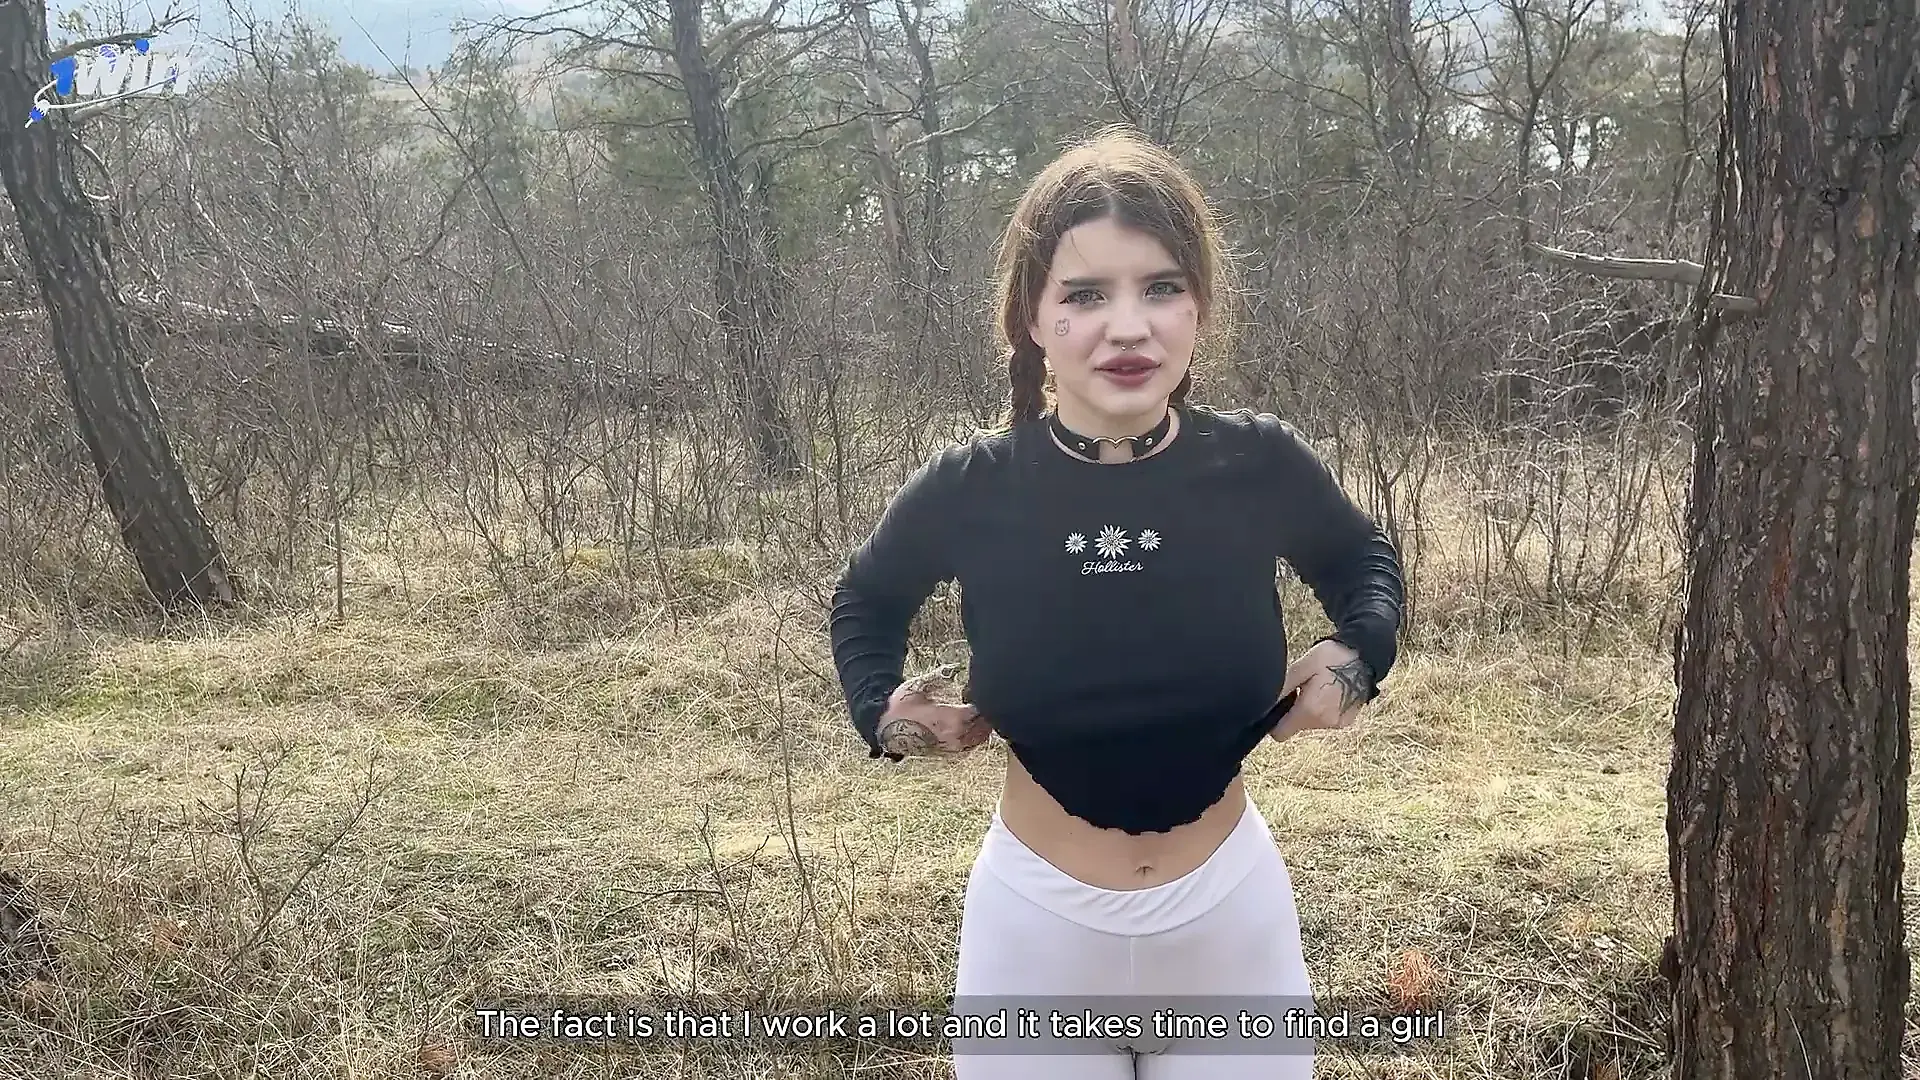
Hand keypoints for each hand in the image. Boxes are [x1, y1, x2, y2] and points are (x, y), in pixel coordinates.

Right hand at [875, 677, 990, 757]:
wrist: (885, 728)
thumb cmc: (902, 705)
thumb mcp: (919, 685)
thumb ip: (941, 675)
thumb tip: (956, 667)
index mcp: (953, 719)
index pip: (981, 710)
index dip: (980, 699)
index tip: (969, 692)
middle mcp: (957, 736)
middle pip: (985, 725)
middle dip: (983, 712)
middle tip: (972, 700)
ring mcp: (952, 747)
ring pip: (980, 737)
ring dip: (981, 724)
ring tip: (970, 712)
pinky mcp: (947, 754)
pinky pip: (970, 746)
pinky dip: (974, 736)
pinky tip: (966, 725)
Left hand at [1268, 639, 1374, 742]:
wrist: (1366, 657)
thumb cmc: (1334, 658)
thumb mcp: (1302, 666)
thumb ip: (1283, 686)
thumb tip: (1266, 701)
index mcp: (1310, 710)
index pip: (1280, 733)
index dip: (1275, 720)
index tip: (1280, 703)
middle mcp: (1324, 722)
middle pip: (1296, 726)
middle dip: (1294, 710)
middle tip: (1303, 687)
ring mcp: (1337, 723)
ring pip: (1311, 723)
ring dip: (1309, 709)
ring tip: (1318, 686)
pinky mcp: (1346, 721)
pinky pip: (1326, 720)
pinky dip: (1323, 709)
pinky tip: (1329, 691)